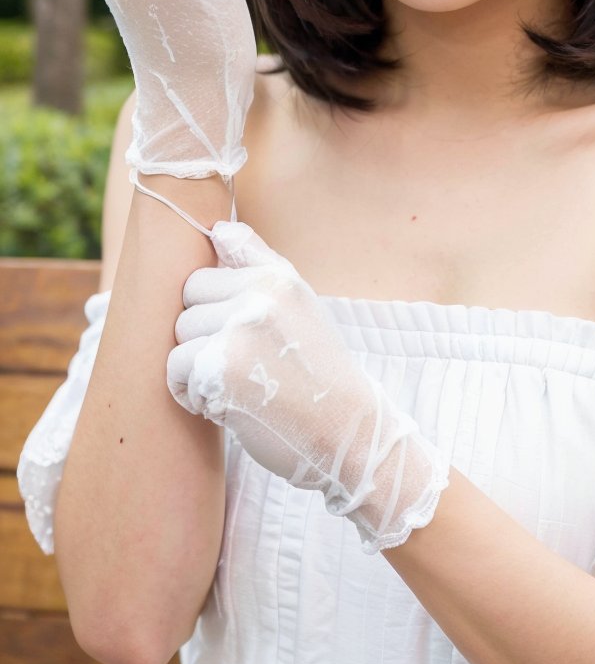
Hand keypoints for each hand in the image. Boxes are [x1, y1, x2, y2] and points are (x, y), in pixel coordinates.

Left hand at [168, 221, 450, 553]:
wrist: (350, 434)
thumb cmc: (319, 373)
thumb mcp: (299, 305)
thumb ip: (258, 263)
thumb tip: (218, 229)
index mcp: (278, 276)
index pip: (205, 274)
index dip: (214, 312)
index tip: (243, 338)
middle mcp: (259, 295)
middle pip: (186, 304)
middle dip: (203, 337)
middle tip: (244, 367)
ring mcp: (239, 329)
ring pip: (179, 338)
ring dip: (196, 368)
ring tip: (239, 386)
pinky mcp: (220, 368)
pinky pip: (175, 370)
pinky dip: (192, 394)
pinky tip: (226, 404)